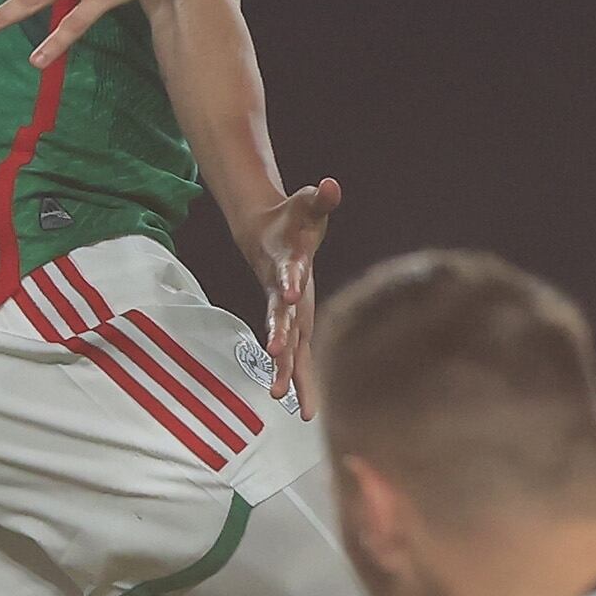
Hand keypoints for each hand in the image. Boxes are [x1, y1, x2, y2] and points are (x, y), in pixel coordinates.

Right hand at [246, 176, 343, 406]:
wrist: (264, 236)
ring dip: (283, 370)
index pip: (286, 274)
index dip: (286, 283)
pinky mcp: (293, 324)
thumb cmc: (292, 221)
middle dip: (278, 340)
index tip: (287, 293)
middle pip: (279, 318)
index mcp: (286, 264)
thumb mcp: (307, 205)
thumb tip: (330, 185)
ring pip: (285, 345)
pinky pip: (298, 356)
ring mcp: (285, 312)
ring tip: (279, 397)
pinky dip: (300, 381)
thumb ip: (320, 197)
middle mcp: (281, 294)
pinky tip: (306, 410)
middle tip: (274, 358)